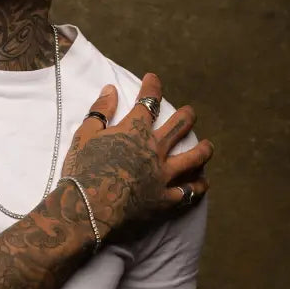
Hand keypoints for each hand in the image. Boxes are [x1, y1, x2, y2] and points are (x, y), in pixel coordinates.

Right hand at [60, 74, 213, 238]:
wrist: (87, 209)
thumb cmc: (81, 171)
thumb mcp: (84, 135)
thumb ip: (100, 110)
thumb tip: (110, 89)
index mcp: (134, 131)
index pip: (148, 102)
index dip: (152, 88)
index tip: (153, 79)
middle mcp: (154, 149)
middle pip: (179, 126)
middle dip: (186, 116)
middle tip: (189, 112)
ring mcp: (163, 175)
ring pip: (193, 158)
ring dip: (203, 149)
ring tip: (208, 146)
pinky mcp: (164, 200)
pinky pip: (188, 192)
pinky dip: (198, 187)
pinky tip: (203, 183)